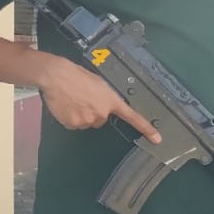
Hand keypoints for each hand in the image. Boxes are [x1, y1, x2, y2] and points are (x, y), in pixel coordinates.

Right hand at [36, 56, 161, 143]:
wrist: (56, 76)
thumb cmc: (76, 74)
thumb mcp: (97, 83)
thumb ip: (104, 96)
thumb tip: (101, 105)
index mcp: (111, 100)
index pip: (132, 116)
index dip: (146, 128)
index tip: (157, 139)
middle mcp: (101, 113)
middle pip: (100, 119)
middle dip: (93, 111)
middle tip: (83, 98)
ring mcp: (87, 120)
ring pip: (86, 122)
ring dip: (81, 114)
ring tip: (72, 100)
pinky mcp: (73, 124)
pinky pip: (74, 124)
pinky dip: (69, 117)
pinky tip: (65, 105)